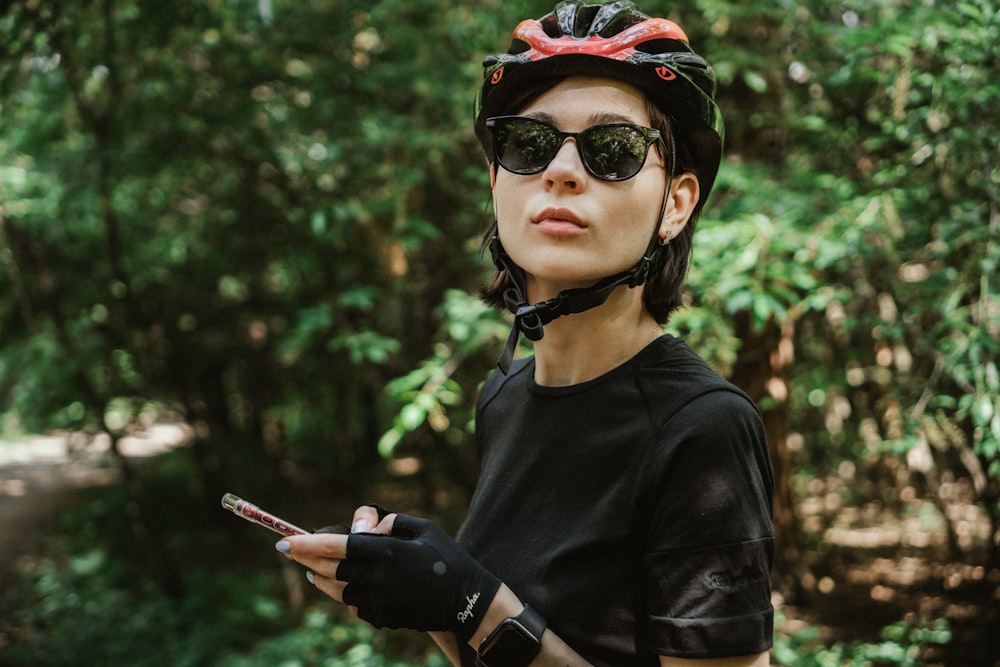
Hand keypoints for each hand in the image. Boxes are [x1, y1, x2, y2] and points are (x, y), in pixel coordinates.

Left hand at [278, 511, 500, 642]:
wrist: (467, 600)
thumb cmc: (446, 557)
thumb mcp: (423, 529)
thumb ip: (389, 523)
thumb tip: (362, 527)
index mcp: (388, 551)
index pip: (338, 546)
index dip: (308, 544)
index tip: (286, 542)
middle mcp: (379, 577)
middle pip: (329, 570)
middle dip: (306, 560)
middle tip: (289, 551)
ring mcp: (380, 601)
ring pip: (338, 591)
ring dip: (322, 579)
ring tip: (314, 570)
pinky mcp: (383, 617)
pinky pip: (356, 605)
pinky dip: (348, 595)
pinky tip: (351, 587)